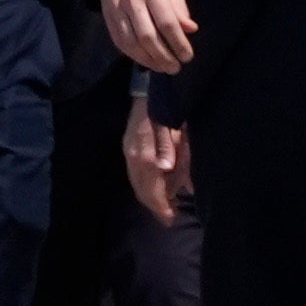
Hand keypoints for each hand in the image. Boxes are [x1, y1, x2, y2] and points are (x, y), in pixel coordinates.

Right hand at [99, 0, 197, 74]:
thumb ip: (179, 8)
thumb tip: (190, 30)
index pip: (166, 22)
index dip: (178, 43)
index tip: (187, 56)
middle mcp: (133, 1)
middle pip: (148, 36)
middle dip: (164, 56)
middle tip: (175, 67)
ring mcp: (117, 10)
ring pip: (132, 42)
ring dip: (148, 60)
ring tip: (162, 68)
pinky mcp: (108, 17)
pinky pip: (120, 41)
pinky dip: (133, 55)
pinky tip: (145, 60)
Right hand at [124, 97, 192, 224]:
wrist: (151, 87)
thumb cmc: (169, 107)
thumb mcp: (175, 124)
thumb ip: (171, 145)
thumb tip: (164, 167)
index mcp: (142, 145)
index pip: (148, 180)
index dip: (158, 200)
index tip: (169, 215)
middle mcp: (132, 151)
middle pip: (140, 185)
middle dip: (154, 204)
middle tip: (168, 219)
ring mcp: (129, 149)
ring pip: (137, 182)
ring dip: (151, 197)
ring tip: (165, 209)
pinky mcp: (129, 148)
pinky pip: (136, 174)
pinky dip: (147, 186)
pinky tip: (159, 193)